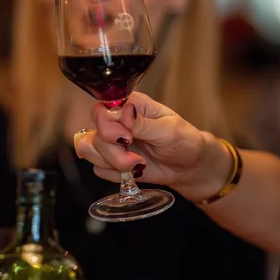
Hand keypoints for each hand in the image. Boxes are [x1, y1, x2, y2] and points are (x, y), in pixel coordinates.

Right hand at [72, 92, 230, 200]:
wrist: (190, 167)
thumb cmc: (185, 141)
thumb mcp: (170, 131)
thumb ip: (144, 123)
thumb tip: (126, 111)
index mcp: (130, 105)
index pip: (102, 110)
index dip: (108, 126)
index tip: (127, 138)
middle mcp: (116, 121)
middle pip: (93, 134)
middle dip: (113, 152)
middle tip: (137, 159)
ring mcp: (111, 142)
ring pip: (89, 151)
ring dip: (113, 163)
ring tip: (137, 165)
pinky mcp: (111, 161)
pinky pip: (98, 169)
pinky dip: (114, 174)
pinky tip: (133, 171)